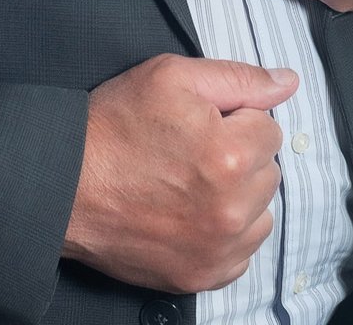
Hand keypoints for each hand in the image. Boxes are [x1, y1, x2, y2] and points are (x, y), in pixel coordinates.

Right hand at [62, 54, 298, 293]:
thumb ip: (238, 78)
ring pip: (261, 212)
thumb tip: (287, 81)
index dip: (235, 118)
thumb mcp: (172, 77)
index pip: (269, 129)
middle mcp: (229, 209)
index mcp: (228, 154)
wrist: (65, 183)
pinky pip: (242, 252)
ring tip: (192, 181)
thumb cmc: (114, 126)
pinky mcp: (202, 276)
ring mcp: (217, 249)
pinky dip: (226, 233)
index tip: (202, 122)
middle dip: (240, 155)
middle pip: (268, 171)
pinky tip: (192, 212)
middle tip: (192, 148)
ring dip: (239, 195)